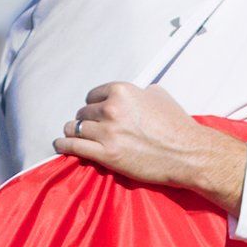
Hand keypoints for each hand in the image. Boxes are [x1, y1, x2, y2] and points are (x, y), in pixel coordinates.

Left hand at [53, 83, 246, 214]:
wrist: (187, 154)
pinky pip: (75, 147)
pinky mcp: (107, 155)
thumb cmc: (177, 126)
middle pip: (85, 113)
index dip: (93, 105)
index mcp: (122, 91)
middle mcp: (112, 109)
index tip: (93, 112)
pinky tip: (59, 145)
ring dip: (72, 132)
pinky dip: (64, 145)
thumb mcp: (159, 96)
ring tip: (69, 135)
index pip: (94, 95)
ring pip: (77, 129)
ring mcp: (107, 133)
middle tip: (87, 128)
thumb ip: (140, 93)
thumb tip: (136, 94)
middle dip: (86, 120)